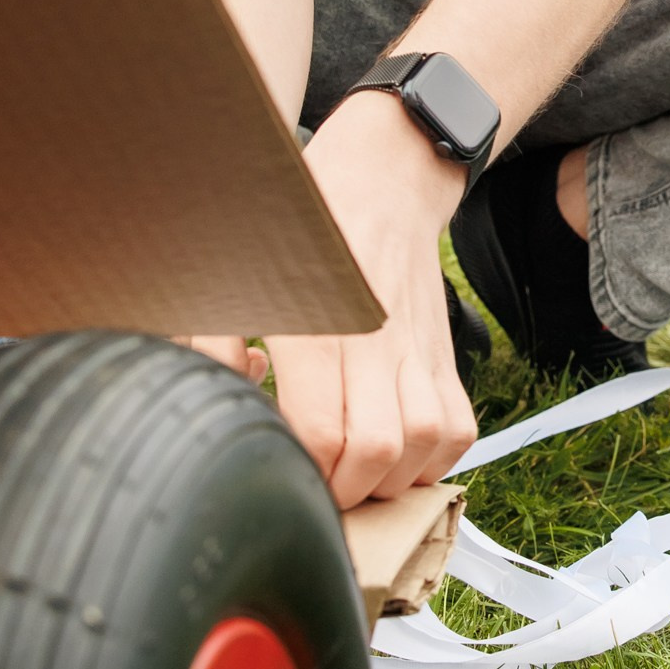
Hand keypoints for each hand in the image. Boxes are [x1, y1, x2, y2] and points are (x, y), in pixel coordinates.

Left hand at [189, 92, 475, 510]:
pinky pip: (458, 425)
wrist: (381, 176)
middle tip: (314, 489)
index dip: (301, 475)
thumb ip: (211, 343)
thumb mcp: (233, 269)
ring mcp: (417, 346)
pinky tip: (398, 456)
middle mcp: (375, 340)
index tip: (279, 477)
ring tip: (355, 478)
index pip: (321, 433)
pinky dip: (435, 457)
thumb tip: (212, 404)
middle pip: (378, 451)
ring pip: (426, 443)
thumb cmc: (295, 224)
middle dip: (344, 492)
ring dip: (392, 480)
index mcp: (317, 324)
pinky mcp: (443, 350)